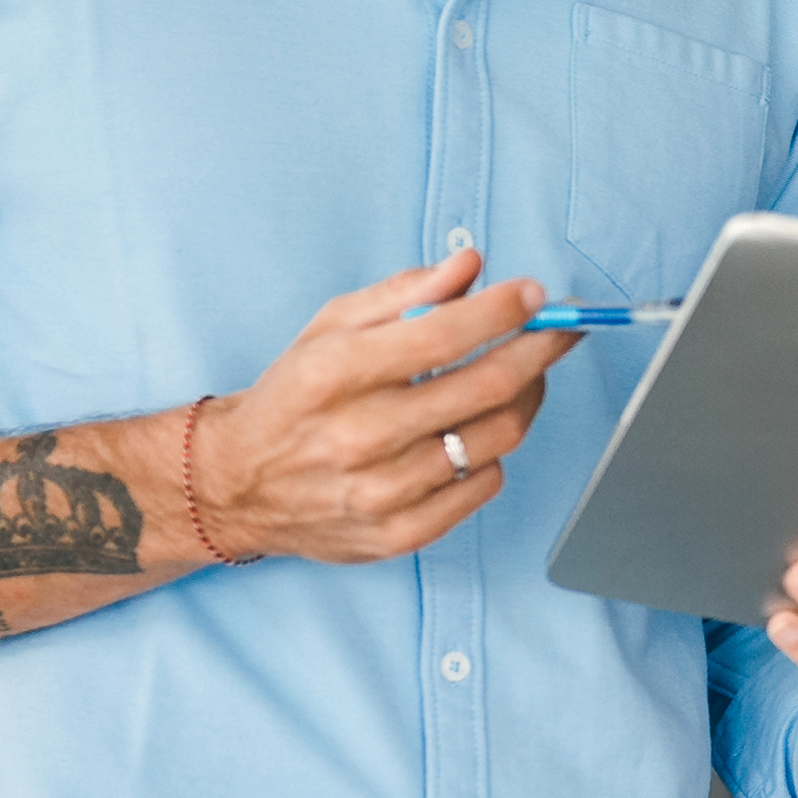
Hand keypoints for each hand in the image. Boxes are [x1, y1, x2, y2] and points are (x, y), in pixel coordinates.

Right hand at [188, 248, 571, 562]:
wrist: (237, 485)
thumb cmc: (293, 396)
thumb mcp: (331, 327)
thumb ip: (404, 292)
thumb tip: (470, 264)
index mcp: (335, 373)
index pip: (445, 335)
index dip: (504, 310)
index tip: (536, 295)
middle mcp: (358, 435)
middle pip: (488, 387)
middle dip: (541, 348)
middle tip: (561, 329)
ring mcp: (381, 491)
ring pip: (497, 436)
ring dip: (525, 397)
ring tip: (521, 375)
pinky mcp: (398, 534)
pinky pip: (485, 484)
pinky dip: (494, 450)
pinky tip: (475, 430)